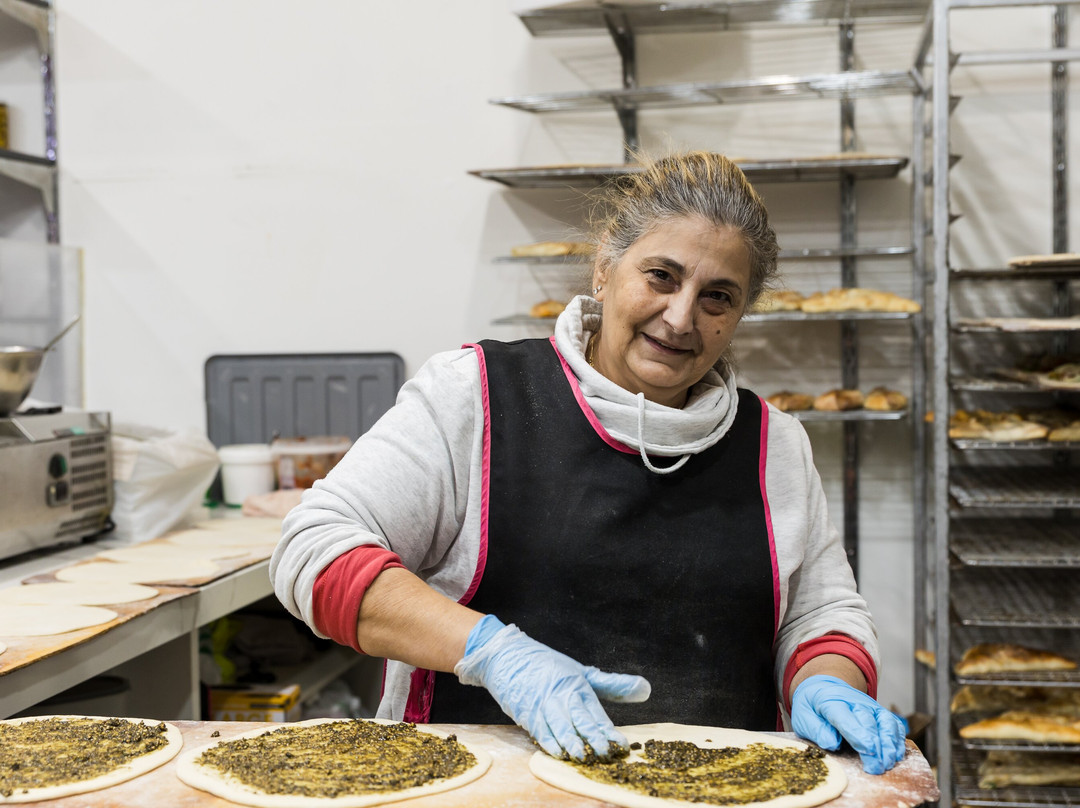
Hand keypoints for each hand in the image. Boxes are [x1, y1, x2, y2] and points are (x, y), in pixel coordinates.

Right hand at [454, 615, 650, 760]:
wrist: (508, 655)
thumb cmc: (550, 666)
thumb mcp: (582, 672)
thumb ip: (612, 685)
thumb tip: (646, 688)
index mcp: (578, 685)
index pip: (596, 711)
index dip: (608, 728)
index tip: (620, 743)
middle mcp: (562, 693)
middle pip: (579, 717)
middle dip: (591, 736)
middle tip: (603, 752)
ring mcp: (542, 701)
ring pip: (558, 724)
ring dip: (569, 740)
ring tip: (581, 755)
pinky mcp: (525, 709)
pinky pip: (538, 727)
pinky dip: (547, 741)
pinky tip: (557, 752)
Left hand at [791, 675, 907, 774]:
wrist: (823, 688)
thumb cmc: (812, 707)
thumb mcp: (803, 717)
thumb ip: (816, 730)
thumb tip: (832, 744)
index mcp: (830, 701)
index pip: (846, 717)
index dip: (858, 733)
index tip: (868, 749)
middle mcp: (854, 702)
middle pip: (868, 722)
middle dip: (875, 745)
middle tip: (876, 768)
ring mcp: (869, 706)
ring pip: (885, 721)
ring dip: (889, 743)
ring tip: (888, 763)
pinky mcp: (879, 712)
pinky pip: (893, 724)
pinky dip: (897, 739)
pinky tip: (896, 755)